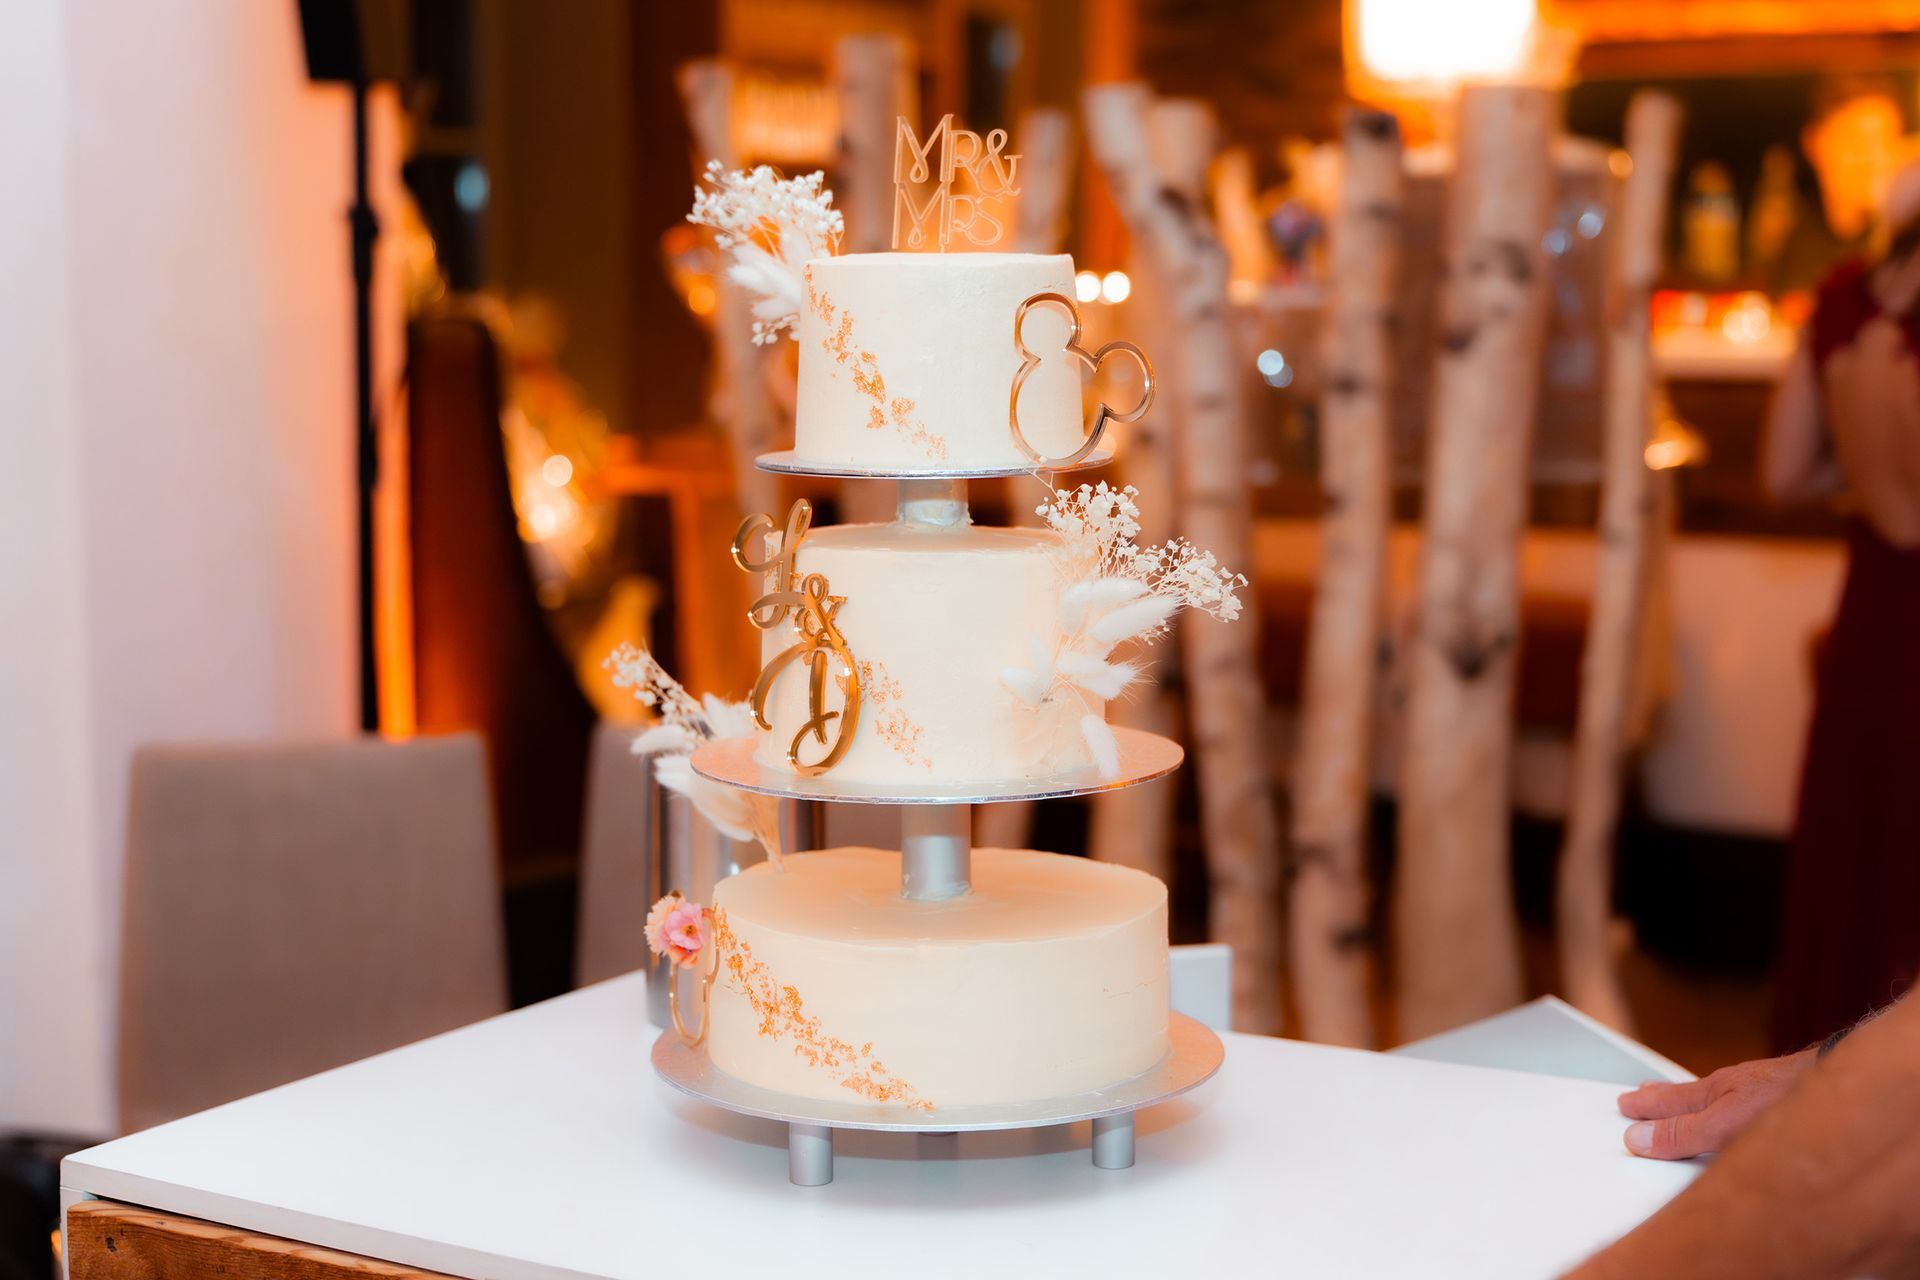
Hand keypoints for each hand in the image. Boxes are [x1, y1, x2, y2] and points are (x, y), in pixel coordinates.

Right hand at [1616, 1048, 1817, 1159]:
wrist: (1840, 1080)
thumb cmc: (1787, 1097)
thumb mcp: (1723, 1123)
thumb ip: (1683, 1133)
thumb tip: (1639, 1138)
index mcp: (1712, 1093)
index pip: (1670, 1102)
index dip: (1645, 1108)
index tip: (1624, 1106)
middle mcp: (1734, 1090)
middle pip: (1690, 1095)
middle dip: (1663, 1098)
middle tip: (1641, 1095)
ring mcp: (1760, 1093)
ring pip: (1717, 1098)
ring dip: (1694, 1102)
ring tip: (1682, 1103)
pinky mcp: (1786, 1100)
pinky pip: (1743, 1104)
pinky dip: (1727, 1107)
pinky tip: (1740, 1113)